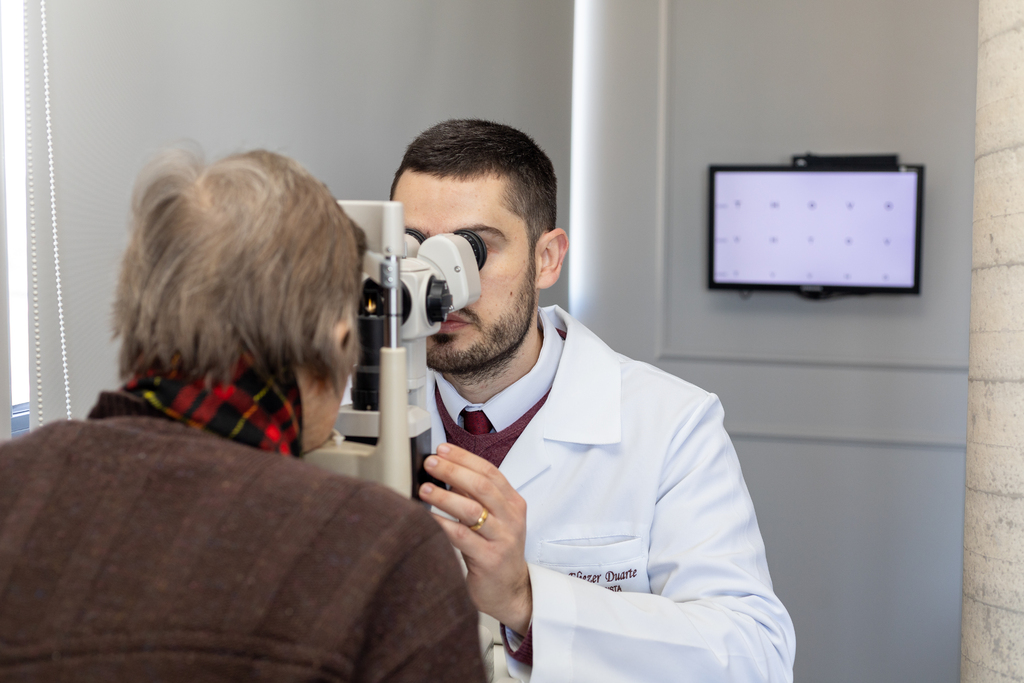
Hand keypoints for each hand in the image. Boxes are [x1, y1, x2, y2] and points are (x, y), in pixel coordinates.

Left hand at [418, 443, 531, 633]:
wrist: (509, 591)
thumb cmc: (496, 551)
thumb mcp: (492, 519)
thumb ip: (474, 496)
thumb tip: (447, 470)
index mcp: (513, 504)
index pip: (490, 472)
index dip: (465, 458)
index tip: (442, 450)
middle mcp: (511, 519)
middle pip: (482, 487)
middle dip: (454, 471)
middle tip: (430, 464)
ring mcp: (502, 539)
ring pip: (473, 511)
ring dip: (445, 497)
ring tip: (424, 489)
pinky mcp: (489, 560)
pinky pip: (462, 538)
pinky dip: (442, 524)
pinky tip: (426, 518)